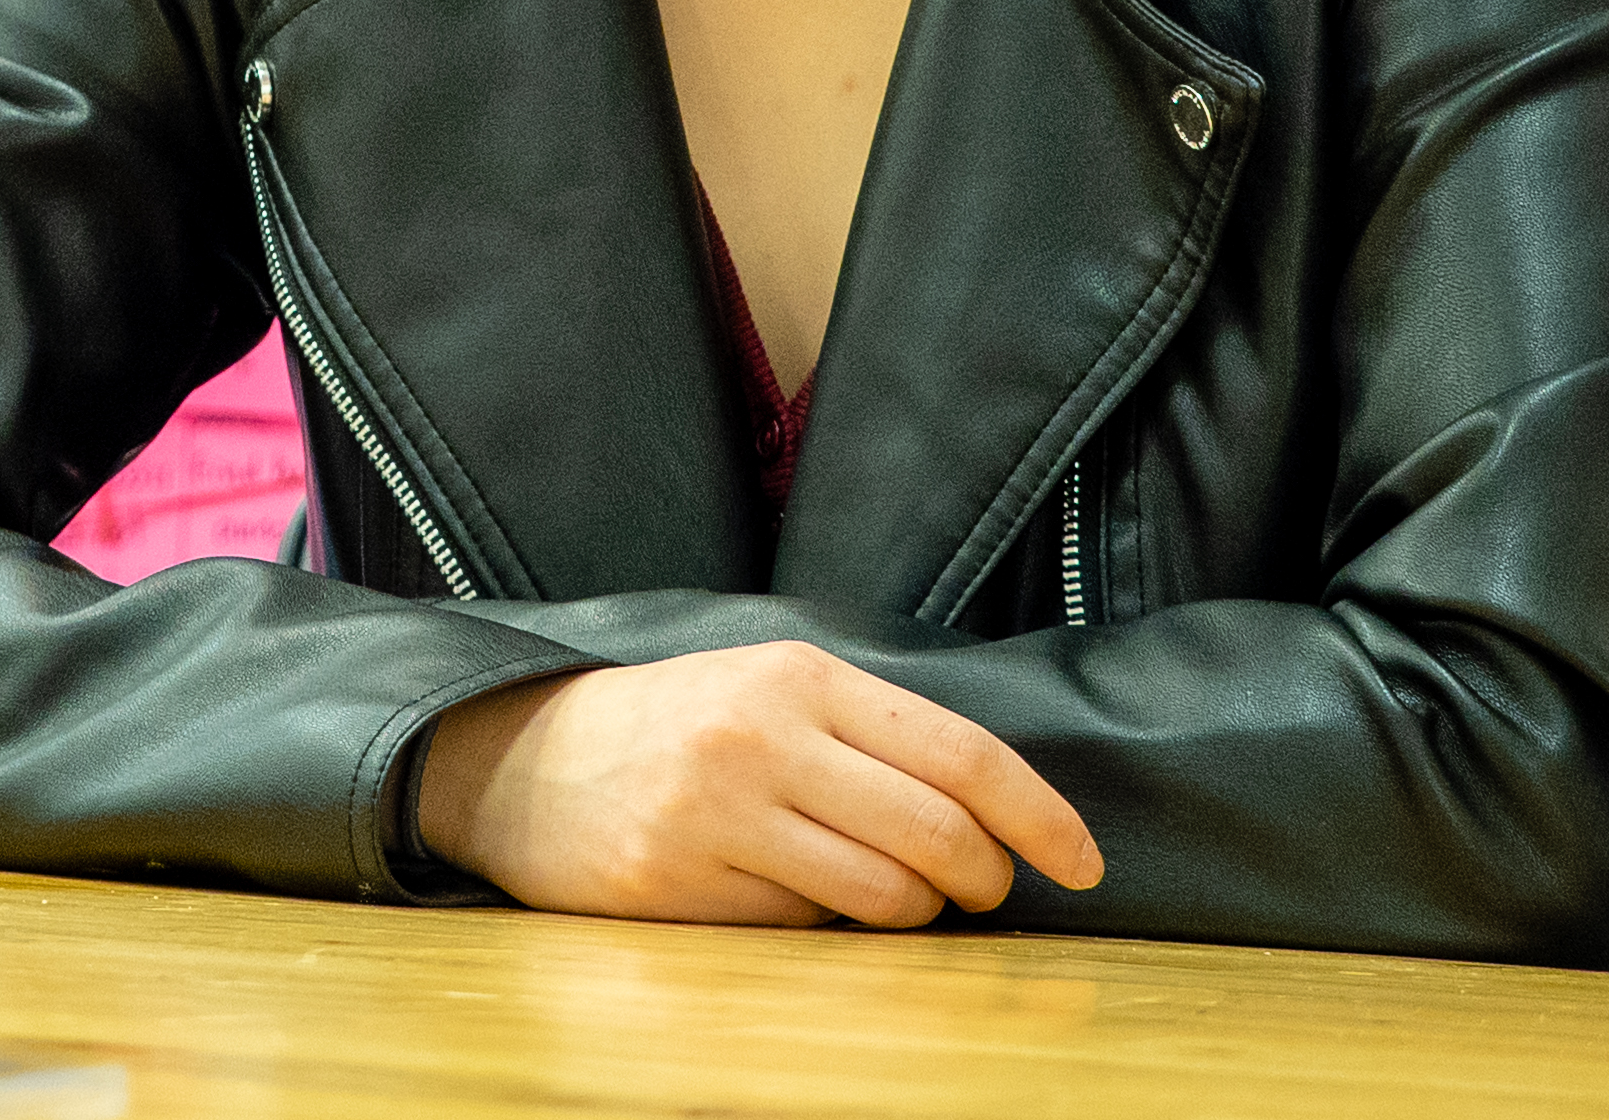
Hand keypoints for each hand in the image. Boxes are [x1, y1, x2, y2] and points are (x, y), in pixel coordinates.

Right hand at [411, 640, 1102, 926]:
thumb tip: (995, 813)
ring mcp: (717, 813)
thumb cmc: (675, 726)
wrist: (525, 760)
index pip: (961, 752)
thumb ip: (870, 735)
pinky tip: (794, 900)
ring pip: (884, 899)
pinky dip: (825, 931)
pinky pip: (804, 932)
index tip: (1083, 862)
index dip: (1041, 817)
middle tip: (984, 892)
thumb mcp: (771, 690)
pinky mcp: (679, 884)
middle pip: (937, 835)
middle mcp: (763, 737)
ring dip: (913, 917)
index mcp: (801, 677)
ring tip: (891, 898)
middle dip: (985, 882)